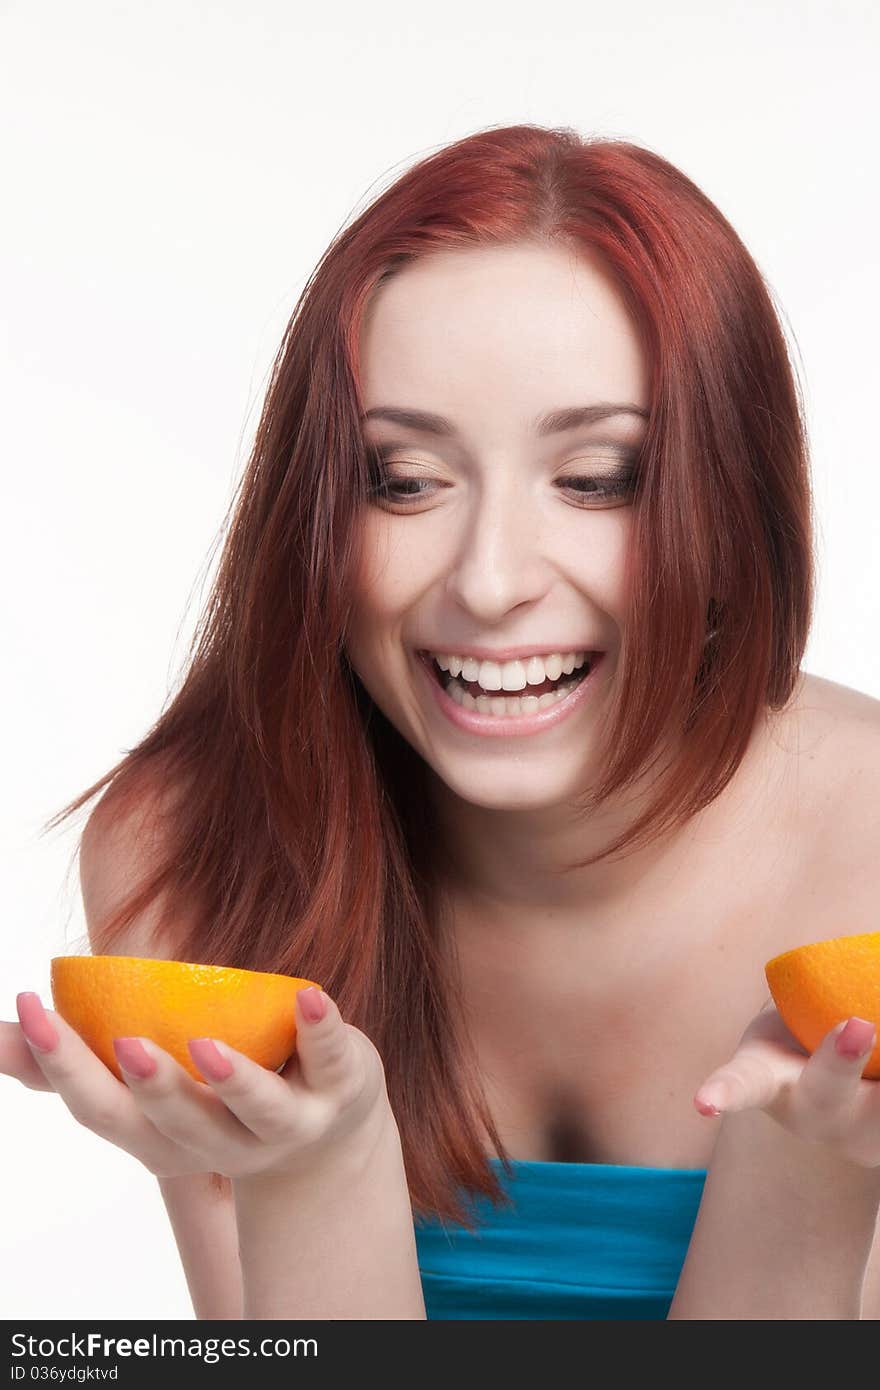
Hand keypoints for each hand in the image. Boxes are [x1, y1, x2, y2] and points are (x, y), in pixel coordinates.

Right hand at [1, 987, 393, 1180]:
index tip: (33, 1009)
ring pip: (257, 1109)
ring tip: (207, 1044)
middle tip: (126, 1044)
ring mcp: (286, 1124)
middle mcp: (221, 1143)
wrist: (327, 1133)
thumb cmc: (214, 1094)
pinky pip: (332, 1060)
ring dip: (233, 1080)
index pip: (104, 1110)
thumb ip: (74, 1064)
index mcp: (161, 1138)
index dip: (65, 1067)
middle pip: (178, 1121)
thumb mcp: (145, 1090)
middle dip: (153, 1086)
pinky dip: (322, 1029)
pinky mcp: (340, 1090)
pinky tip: (309, 996)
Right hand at [694, 1001, 879, 1167]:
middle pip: (825, 1093)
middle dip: (840, 1061)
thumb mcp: (789, 1016)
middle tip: (860, 1025)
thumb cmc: (802, 1040)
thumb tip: (864, 944)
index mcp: (769, 1082)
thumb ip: (810, 991)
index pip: (742, 1084)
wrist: (836, 1106)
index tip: (706, 1103)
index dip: (724, 1092)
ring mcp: (858, 1136)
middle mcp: (812, 1116)